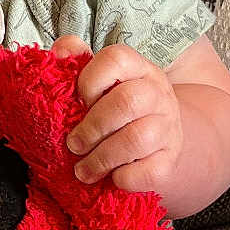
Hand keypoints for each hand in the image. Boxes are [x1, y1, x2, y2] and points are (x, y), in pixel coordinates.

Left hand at [52, 36, 182, 194]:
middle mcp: (158, 94)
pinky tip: (112, 178)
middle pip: (127, 102)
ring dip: (102, 158)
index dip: (90, 80)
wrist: (159, 143)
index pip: (117, 58)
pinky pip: (149, 171)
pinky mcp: (170, 161)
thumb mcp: (101, 83)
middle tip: (73, 145)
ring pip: (138, 138)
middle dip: (92, 127)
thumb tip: (59, 51)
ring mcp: (168, 128)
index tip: (79, 100)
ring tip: (83, 170)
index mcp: (138, 69)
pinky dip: (124, 178)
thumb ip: (77, 63)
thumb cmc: (119, 111)